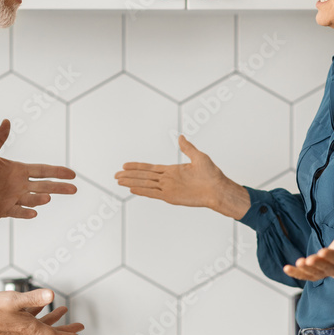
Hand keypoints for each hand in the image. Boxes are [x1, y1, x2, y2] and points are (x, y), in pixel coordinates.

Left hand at [0, 119, 76, 220]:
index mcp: (18, 170)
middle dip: (59, 187)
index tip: (72, 174)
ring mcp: (13, 198)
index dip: (58, 172)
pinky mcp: (4, 210)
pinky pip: (18, 212)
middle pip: (44, 186)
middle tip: (74, 189)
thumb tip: (6, 121)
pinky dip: (26, 213)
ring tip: (47, 198)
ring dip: (41, 198)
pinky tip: (34, 213)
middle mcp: (19, 184)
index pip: (43, 171)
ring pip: (33, 199)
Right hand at [0, 288, 84, 334]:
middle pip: (51, 332)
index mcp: (29, 328)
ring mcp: (18, 327)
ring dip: (53, 319)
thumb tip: (52, 294)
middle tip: (79, 326)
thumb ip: (33, 297)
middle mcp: (25, 331)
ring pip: (41, 325)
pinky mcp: (11, 323)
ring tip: (64, 311)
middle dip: (66, 329)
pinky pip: (30, 319)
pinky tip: (40, 306)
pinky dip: (38, 313)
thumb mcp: (14, 300)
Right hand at [114, 135, 249, 217]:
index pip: (150, 168)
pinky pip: (153, 194)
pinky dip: (142, 192)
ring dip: (132, 183)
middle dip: (129, 175)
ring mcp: (168, 189)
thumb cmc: (212, 174)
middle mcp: (167, 179)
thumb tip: (181, 137)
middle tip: (116, 174)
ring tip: (119, 181)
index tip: (125, 165)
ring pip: (145, 185)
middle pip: (144, 176)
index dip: (137, 166)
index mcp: (172, 170)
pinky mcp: (171, 197)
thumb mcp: (199, 157)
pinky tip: (132, 190)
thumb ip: (187, 148)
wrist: (218, 189)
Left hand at [283, 224, 333, 285]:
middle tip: (308, 260)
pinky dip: (296, 274)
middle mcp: (333, 267)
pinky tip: (286, 268)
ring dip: (305, 270)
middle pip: (325, 267)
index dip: (330, 256)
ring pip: (315, 273)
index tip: (322, 252)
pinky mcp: (315, 274)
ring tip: (298, 263)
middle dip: (316, 264)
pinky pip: (306, 276)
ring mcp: (324, 272)